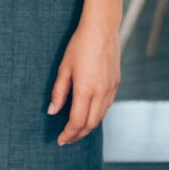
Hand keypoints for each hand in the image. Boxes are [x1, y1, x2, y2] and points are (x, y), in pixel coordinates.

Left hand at [50, 20, 119, 144]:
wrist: (101, 30)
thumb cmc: (79, 45)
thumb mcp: (64, 67)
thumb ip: (59, 92)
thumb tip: (52, 112)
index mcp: (86, 89)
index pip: (77, 121)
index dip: (68, 133)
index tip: (60, 140)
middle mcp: (101, 93)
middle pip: (90, 124)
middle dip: (78, 135)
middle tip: (66, 139)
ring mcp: (111, 89)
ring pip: (100, 117)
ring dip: (88, 127)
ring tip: (75, 131)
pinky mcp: (116, 84)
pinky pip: (106, 106)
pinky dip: (96, 115)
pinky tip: (88, 115)